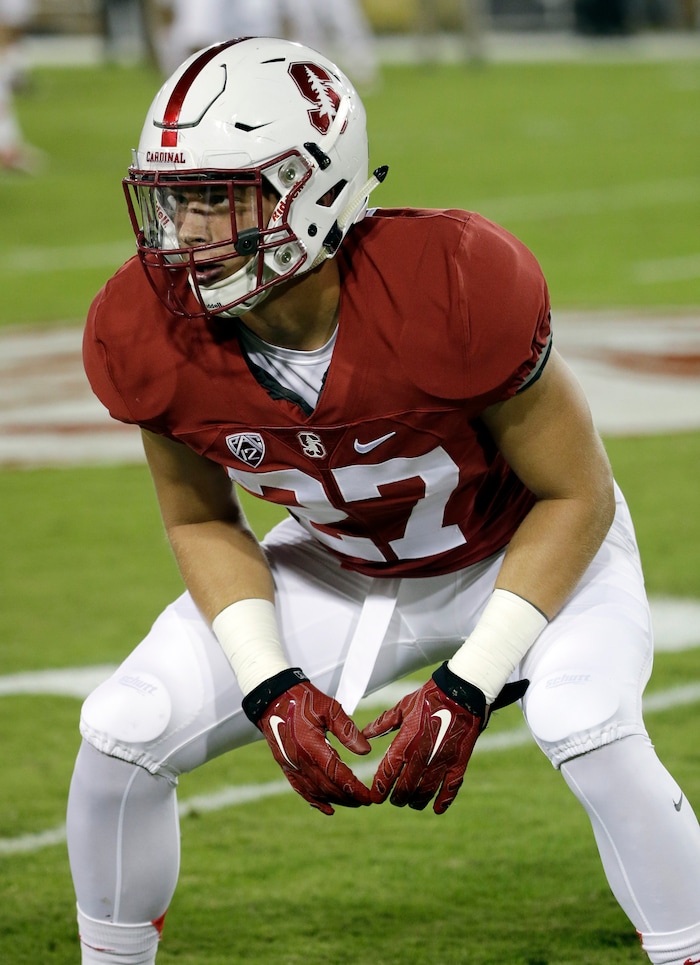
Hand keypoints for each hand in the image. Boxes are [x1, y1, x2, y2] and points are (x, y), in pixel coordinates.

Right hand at [251, 676, 372, 814]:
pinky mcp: (285, 766)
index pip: (338, 775)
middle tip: (366, 801)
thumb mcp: (329, 708)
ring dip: (335, 799)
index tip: (370, 797)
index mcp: (312, 746)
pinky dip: (315, 801)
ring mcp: (291, 765)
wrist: (272, 698)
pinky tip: (327, 808)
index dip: (355, 788)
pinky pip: (301, 789)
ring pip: (315, 791)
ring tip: (353, 803)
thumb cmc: (303, 700)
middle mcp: (300, 760)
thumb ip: (347, 730)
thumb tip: (365, 751)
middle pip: (328, 787)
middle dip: (348, 797)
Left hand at [362, 663, 527, 813]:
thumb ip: (383, 723)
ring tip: (411, 803)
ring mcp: (442, 760)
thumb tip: (364, 734)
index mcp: (406, 740)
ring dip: (416, 801)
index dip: (380, 788)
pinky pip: (451, 788)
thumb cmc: (429, 697)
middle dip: (397, 797)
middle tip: (394, 800)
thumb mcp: (402, 707)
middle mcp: (422, 754)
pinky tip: (437, 809)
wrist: (461, 691)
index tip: (375, 797)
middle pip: (406, 787)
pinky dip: (444, 801)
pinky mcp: (459, 762)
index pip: (388, 772)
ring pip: (426, 791)